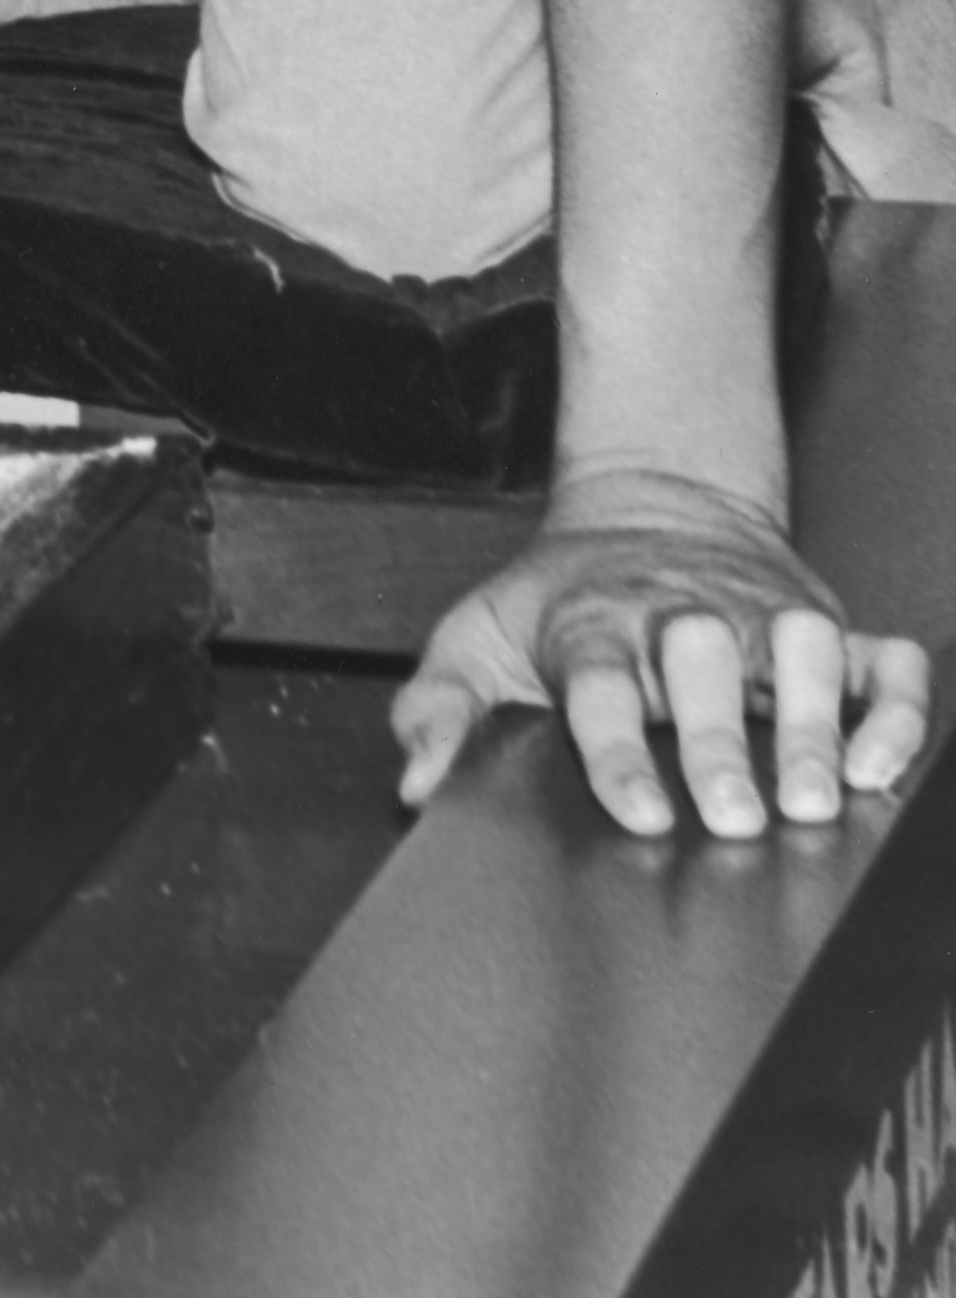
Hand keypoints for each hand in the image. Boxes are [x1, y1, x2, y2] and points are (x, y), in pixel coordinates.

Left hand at [393, 466, 933, 837]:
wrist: (650, 502)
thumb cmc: (566, 596)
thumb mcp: (482, 637)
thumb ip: (442, 710)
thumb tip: (420, 783)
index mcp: (596, 624)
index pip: (600, 682)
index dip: (618, 748)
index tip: (637, 810)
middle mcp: (685, 616)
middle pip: (705, 660)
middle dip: (722, 737)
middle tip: (736, 814)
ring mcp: (764, 618)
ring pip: (804, 650)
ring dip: (816, 720)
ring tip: (818, 796)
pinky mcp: (828, 624)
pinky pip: (883, 659)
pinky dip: (895, 707)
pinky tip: (879, 763)